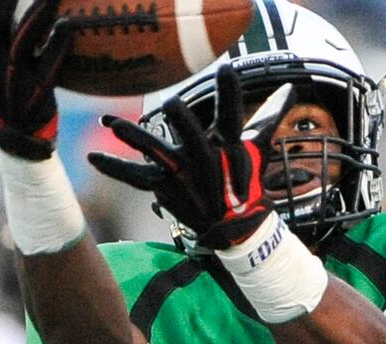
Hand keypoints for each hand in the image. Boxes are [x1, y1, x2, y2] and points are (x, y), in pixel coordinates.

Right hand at [0, 0, 72, 159]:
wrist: (21, 138)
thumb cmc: (15, 95)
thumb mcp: (0, 65)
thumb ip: (5, 37)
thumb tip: (8, 8)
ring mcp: (14, 76)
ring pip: (24, 36)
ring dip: (40, 11)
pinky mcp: (37, 89)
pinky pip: (48, 62)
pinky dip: (59, 42)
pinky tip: (69, 24)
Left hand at [88, 65, 295, 248]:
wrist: (238, 230)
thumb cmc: (249, 183)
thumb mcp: (260, 150)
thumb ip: (269, 115)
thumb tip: (291, 90)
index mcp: (230, 148)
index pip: (233, 115)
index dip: (231, 94)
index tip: (227, 70)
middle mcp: (206, 161)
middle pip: (194, 139)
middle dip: (184, 123)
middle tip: (174, 104)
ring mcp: (183, 175)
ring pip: (157, 152)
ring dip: (134, 137)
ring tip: (111, 123)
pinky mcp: (165, 187)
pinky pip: (136, 177)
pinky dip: (115, 167)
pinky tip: (93, 156)